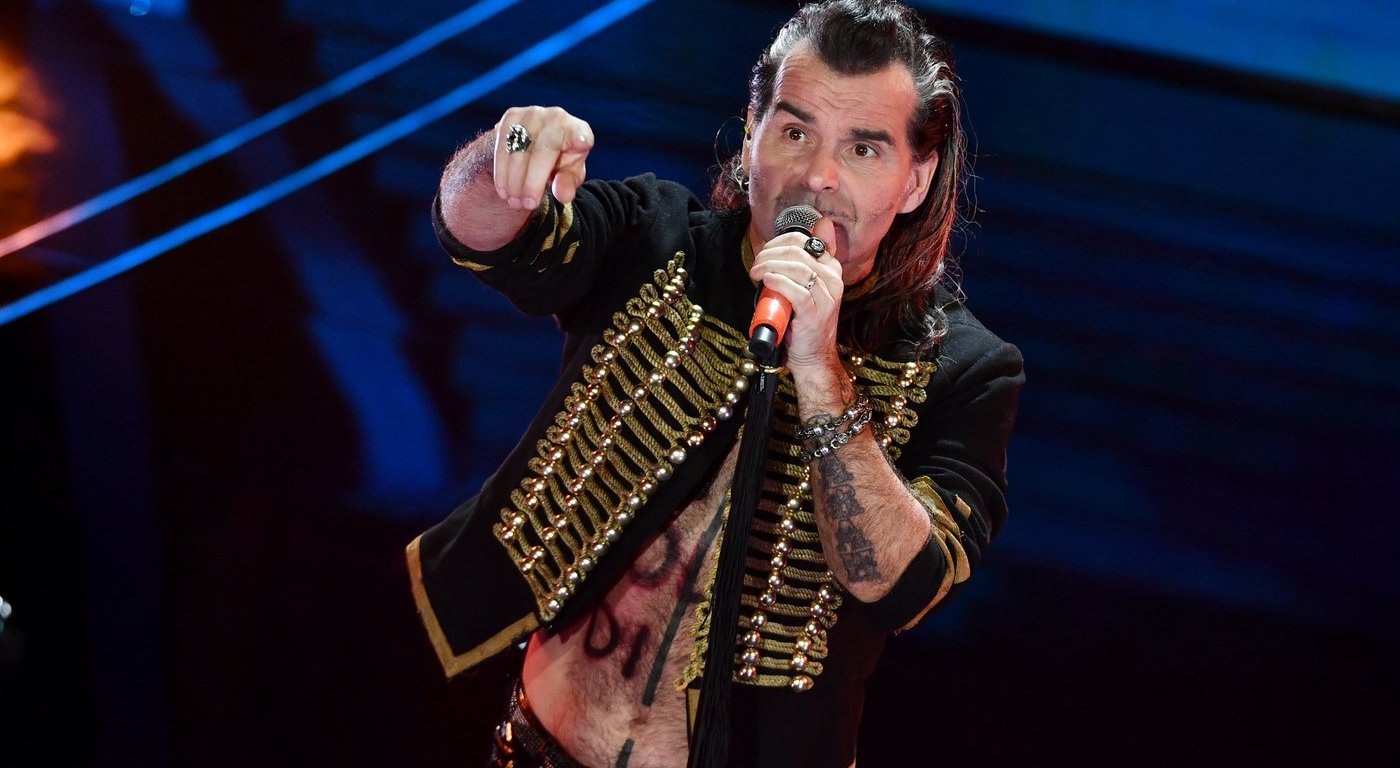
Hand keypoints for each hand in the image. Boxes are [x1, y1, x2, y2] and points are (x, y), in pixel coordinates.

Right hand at [493, 106, 594, 209]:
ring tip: (514, 202)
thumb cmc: (559, 160)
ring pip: (519, 150)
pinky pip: (503, 147)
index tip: (582, 143)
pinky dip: (502, 172)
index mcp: (577, 130)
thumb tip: (563, 195)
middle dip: (532, 182)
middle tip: (527, 205)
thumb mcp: (569, 174)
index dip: (580, 137)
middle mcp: (556, 116)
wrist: (533, 141)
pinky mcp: (511, 116)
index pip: (580, 134)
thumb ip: (568, 183)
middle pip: (543, 150)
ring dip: (514, 181)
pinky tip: (503, 190)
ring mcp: (532, 114)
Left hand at [748, 215, 842, 369]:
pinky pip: (797, 292)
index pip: (805, 240)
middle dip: (770, 254)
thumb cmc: (804, 318)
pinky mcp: (815, 315)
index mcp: (831, 268)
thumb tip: (810, 229)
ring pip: (798, 269)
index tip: (764, 252)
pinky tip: (767, 281)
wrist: (813, 354)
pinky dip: (779, 283)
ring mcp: (826, 298)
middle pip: (798, 252)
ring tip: (756, 273)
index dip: (778, 241)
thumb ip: (802, 262)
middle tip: (755, 264)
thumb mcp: (806, 286)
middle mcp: (833, 280)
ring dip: (770, 266)